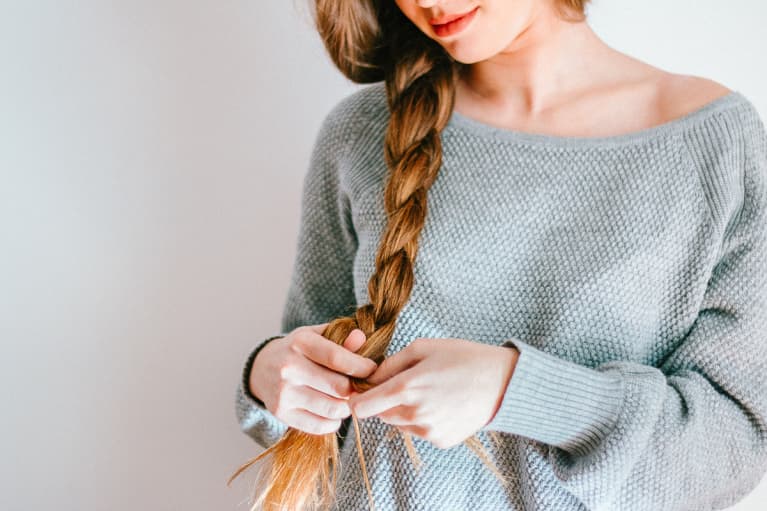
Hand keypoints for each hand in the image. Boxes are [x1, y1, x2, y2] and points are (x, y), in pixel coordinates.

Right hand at [249, 323, 377, 434]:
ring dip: (347, 407)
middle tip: (361, 387)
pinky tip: (333, 411)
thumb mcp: (317, 336)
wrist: (262, 368)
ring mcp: (284, 393)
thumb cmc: (299, 350)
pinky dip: (333, 422)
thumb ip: (341, 337)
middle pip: (339, 387)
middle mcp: (289, 368)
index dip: (362, 367)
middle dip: (356, 389)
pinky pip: (319, 426)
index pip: (338, 358)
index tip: (372, 370)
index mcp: (300, 342)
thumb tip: (362, 338)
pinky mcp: (281, 413)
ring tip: (347, 398)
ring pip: (332, 409)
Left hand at [348, 337, 518, 448]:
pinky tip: (441, 403)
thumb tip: (369, 377)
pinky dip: (422, 419)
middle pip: (380, 414)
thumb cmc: (462, 357)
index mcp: (406, 388)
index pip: (362, 407)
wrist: (502, 382)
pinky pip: (418, 431)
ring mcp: (428, 431)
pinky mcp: (440, 441)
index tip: (360, 391)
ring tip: (429, 391)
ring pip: (399, 423)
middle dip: (383, 401)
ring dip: (403, 410)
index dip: (357, 399)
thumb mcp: (423, 347)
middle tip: (405, 383)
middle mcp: (414, 415)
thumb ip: (390, 364)